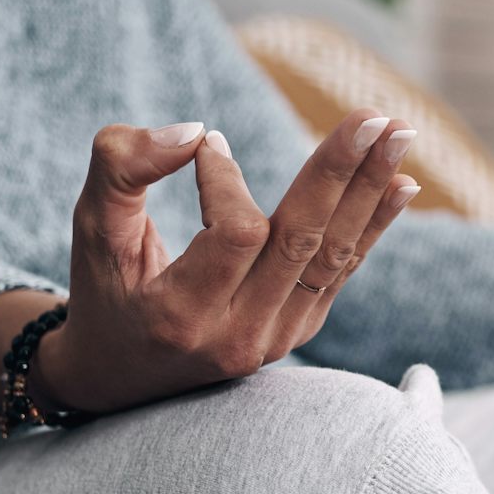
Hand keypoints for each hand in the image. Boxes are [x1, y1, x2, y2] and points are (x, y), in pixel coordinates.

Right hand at [36, 110, 420, 414]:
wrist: (121, 376)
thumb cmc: (104, 289)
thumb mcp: (92, 229)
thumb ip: (122, 169)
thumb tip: (196, 131)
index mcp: (181, 317)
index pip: (234, 234)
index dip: (227, 180)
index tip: (209, 143)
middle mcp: (237, 337)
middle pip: (302, 242)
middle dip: (340, 172)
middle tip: (374, 116)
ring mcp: (276, 339)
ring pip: (333, 256)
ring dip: (371, 190)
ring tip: (400, 133)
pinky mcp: (299, 330)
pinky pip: (341, 269)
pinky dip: (373, 224)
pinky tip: (402, 182)